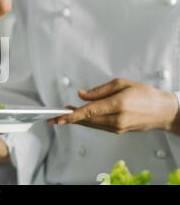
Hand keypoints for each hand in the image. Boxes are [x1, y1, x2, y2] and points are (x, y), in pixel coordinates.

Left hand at [48, 78, 179, 134]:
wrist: (162, 111)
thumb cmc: (145, 94)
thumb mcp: (122, 84)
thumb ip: (99, 90)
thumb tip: (82, 94)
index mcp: (118, 104)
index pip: (90, 111)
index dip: (72, 115)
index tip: (60, 117)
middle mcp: (117, 119)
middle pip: (87, 120)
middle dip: (69, 119)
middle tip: (53, 117)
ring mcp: (117, 128)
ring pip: (91, 124)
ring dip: (76, 120)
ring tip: (62, 115)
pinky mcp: (118, 131)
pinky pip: (98, 126)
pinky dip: (87, 121)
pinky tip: (78, 117)